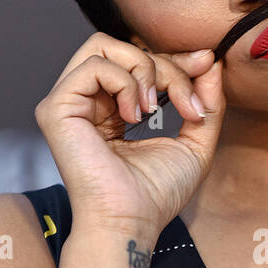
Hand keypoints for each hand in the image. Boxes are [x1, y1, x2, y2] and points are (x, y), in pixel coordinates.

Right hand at [34, 33, 224, 234]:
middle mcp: (87, 101)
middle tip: (186, 102)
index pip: (138, 61)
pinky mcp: (56, 108)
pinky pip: (92, 65)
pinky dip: (123, 82)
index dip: (174, 58)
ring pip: (103, 45)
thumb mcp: (195, 142)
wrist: (132, 222)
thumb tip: (211, 61)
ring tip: (154, 109)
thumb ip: (205, 101)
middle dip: (165, 65)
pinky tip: (133, 115)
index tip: (206, 63)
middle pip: (123, 47)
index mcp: (112, 108)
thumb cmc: (157, 194)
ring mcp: (68, 103)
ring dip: (144, 70)